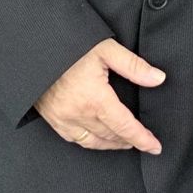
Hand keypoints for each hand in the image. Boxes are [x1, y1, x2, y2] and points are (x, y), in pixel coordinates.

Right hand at [37, 39, 165, 153]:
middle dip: (129, 141)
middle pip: (111, 136)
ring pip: (94, 142)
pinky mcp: (53, 119)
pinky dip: (91, 141)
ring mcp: (64, 119)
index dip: (142, 139)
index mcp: (95, 99)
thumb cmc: (68, 46)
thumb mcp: (105, 49)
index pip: (125, 127)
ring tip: (125, 141)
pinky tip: (99, 137)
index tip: (155, 147)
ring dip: (112, 144)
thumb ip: (133, 66)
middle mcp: (79, 114)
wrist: (35, 49)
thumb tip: (158, 78)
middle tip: (143, 141)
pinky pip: (75, 139)